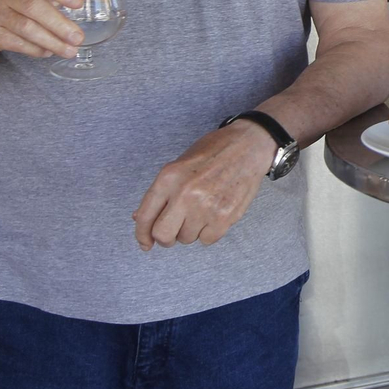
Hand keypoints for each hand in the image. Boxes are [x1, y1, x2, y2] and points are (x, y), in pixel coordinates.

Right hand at [0, 0, 84, 58]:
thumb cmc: (10, 2)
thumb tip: (82, 11)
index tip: (79, 3)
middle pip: (34, 6)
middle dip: (60, 24)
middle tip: (77, 37)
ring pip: (26, 28)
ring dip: (51, 41)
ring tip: (69, 50)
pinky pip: (16, 42)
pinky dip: (36, 49)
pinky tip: (48, 52)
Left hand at [132, 122, 275, 250]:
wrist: (249, 145)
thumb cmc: (214, 151)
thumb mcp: (180, 164)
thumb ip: (161, 192)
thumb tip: (140, 218)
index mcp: (169, 177)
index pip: (145, 216)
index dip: (142, 235)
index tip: (146, 243)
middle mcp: (185, 193)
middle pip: (163, 235)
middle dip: (166, 238)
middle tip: (174, 231)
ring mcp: (206, 206)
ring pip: (186, 238)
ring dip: (191, 230)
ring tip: (202, 211)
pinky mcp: (225, 216)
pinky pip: (207, 239)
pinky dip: (209, 232)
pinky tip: (215, 215)